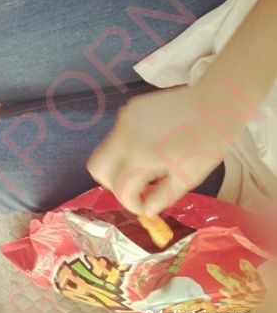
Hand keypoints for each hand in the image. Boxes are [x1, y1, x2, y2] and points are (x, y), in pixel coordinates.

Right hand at [87, 86, 231, 215]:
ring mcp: (124, 120)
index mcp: (140, 156)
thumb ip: (162, 197)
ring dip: (120, 165)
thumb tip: (146, 210)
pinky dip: (128, 146)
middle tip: (136, 187)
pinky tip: (152, 144)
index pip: (120, 188)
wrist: (216, 102)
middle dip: (112, 183)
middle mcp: (124, 137)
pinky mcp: (129, 109)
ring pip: (105, 150)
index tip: (146, 205)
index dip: (131, 203)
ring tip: (147, 166)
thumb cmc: (207, 143)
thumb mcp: (188, 178)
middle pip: (96, 168)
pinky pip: (118, 134)